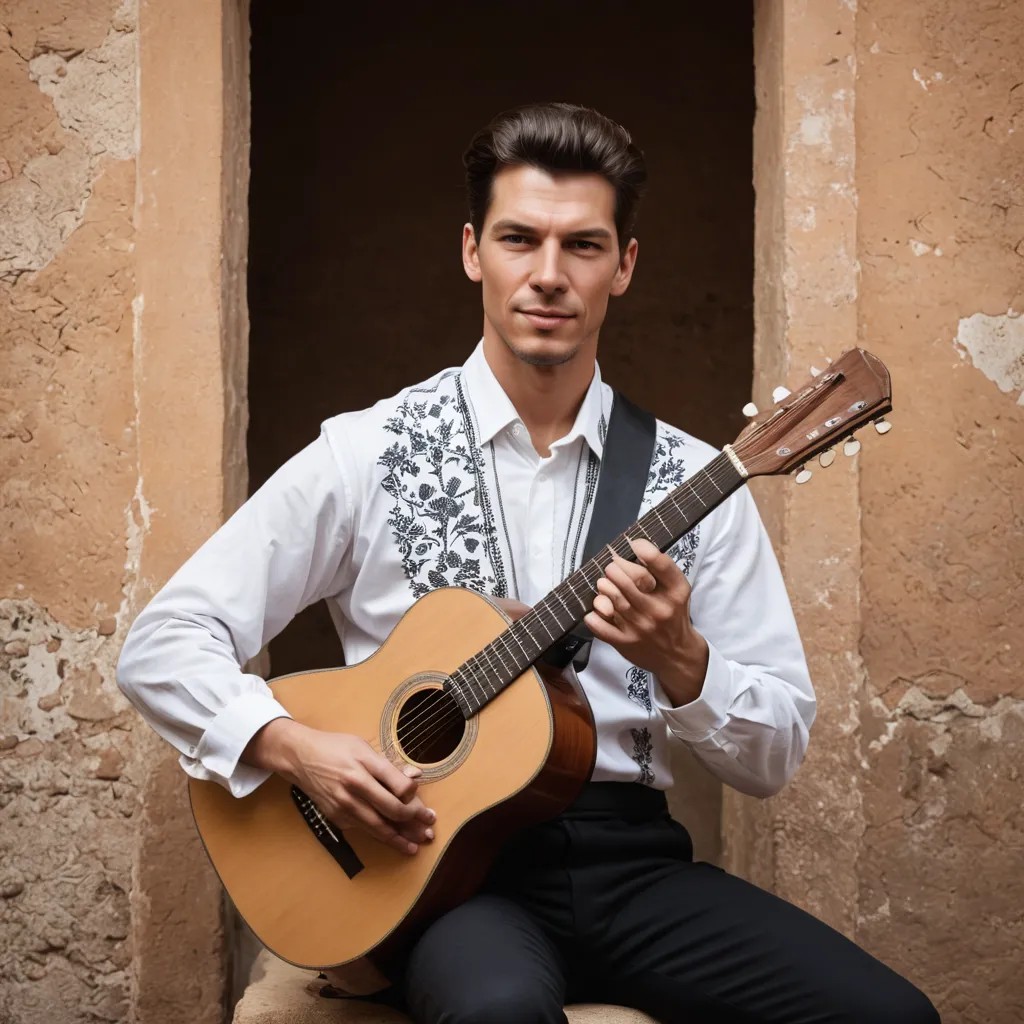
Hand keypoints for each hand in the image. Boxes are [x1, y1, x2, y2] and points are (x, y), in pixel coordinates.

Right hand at [244, 719, 435, 854]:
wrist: (301, 757)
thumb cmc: (337, 748)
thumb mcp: (364, 747)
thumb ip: (389, 765)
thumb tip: (415, 777)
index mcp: (365, 763)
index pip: (399, 786)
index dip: (415, 797)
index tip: (422, 801)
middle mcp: (355, 785)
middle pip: (392, 810)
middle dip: (414, 821)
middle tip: (429, 827)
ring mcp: (345, 804)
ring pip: (378, 827)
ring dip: (399, 839)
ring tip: (414, 846)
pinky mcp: (336, 817)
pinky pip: (363, 829)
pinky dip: (380, 836)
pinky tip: (393, 840)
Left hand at [583, 537, 708, 705]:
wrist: (676, 654)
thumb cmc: (672, 614)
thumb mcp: (676, 591)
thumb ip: (660, 571)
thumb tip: (632, 547)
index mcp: (675, 593)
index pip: (662, 566)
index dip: (645, 550)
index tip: (634, 543)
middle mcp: (659, 610)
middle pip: (630, 582)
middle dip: (614, 569)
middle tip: (611, 567)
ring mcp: (641, 628)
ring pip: (613, 601)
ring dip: (604, 587)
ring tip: (604, 583)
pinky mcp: (626, 643)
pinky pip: (601, 626)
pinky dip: (594, 615)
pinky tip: (596, 609)